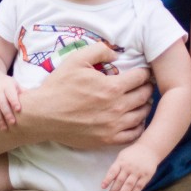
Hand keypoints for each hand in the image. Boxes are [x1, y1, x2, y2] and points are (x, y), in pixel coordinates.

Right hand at [0, 77, 22, 129]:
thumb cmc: (6, 84)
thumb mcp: (14, 84)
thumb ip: (23, 91)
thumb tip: (37, 98)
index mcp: (7, 85)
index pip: (11, 94)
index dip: (14, 101)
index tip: (18, 109)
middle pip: (2, 103)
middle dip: (7, 113)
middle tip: (13, 123)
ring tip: (4, 128)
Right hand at [26, 42, 153, 149]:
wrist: (43, 115)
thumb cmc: (59, 86)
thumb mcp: (77, 59)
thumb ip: (100, 50)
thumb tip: (116, 54)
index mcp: (112, 87)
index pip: (140, 77)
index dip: (144, 72)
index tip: (143, 71)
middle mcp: (116, 108)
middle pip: (144, 96)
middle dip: (147, 87)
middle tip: (146, 84)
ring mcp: (112, 126)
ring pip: (141, 116)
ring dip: (145, 106)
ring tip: (142, 100)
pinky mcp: (106, 140)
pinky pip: (132, 135)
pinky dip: (138, 126)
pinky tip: (135, 120)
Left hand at [102, 143, 158, 190]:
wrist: (149, 148)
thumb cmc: (132, 154)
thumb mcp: (122, 156)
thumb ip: (116, 167)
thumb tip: (109, 181)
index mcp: (121, 161)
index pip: (113, 171)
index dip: (107, 179)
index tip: (103, 187)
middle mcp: (129, 167)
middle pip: (120, 180)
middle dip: (114, 190)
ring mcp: (138, 171)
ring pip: (129, 185)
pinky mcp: (146, 176)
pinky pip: (139, 186)